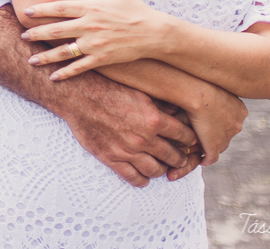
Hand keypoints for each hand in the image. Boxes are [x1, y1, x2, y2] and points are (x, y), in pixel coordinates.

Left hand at [22, 0, 166, 79]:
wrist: (155, 33)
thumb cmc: (136, 10)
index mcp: (91, 8)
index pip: (60, 8)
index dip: (42, 10)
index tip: (27, 12)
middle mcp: (90, 26)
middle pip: (56, 30)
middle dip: (37, 34)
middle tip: (22, 36)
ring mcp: (95, 44)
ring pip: (64, 51)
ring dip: (46, 57)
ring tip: (31, 61)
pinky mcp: (102, 59)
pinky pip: (79, 67)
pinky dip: (65, 73)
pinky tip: (53, 77)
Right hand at [53, 74, 199, 188]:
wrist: (79, 96)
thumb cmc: (109, 89)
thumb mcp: (139, 92)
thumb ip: (160, 105)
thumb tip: (179, 111)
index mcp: (153, 119)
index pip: (184, 136)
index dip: (190, 140)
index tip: (190, 142)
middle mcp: (144, 137)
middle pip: (173, 156)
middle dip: (180, 158)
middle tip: (179, 157)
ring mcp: (127, 150)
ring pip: (155, 170)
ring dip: (162, 170)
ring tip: (162, 167)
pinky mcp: (112, 158)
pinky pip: (133, 177)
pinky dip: (142, 180)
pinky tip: (144, 177)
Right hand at [183, 84, 246, 164]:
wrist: (197, 92)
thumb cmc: (202, 83)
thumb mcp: (215, 85)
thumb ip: (216, 92)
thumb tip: (211, 91)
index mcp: (241, 110)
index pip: (232, 120)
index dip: (221, 120)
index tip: (211, 117)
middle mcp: (237, 124)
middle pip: (228, 133)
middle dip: (218, 132)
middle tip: (205, 129)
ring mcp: (227, 136)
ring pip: (220, 144)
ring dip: (211, 144)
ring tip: (199, 142)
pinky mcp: (214, 146)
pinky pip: (212, 157)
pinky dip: (207, 159)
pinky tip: (201, 159)